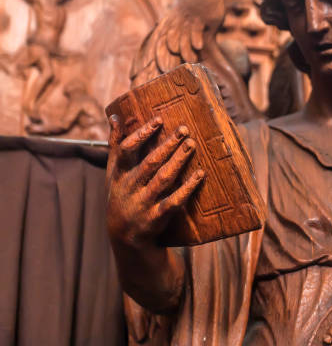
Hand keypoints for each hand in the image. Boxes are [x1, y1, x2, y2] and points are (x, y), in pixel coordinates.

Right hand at [106, 115, 204, 246]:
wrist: (123, 234)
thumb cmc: (121, 193)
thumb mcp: (113, 171)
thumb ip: (115, 143)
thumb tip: (115, 115)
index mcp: (119, 173)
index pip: (127, 150)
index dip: (142, 134)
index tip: (159, 119)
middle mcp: (130, 187)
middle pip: (150, 162)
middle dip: (168, 145)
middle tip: (184, 130)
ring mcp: (143, 202)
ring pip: (163, 179)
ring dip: (178, 161)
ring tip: (192, 144)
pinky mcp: (157, 216)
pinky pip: (174, 201)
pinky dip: (187, 188)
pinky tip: (200, 174)